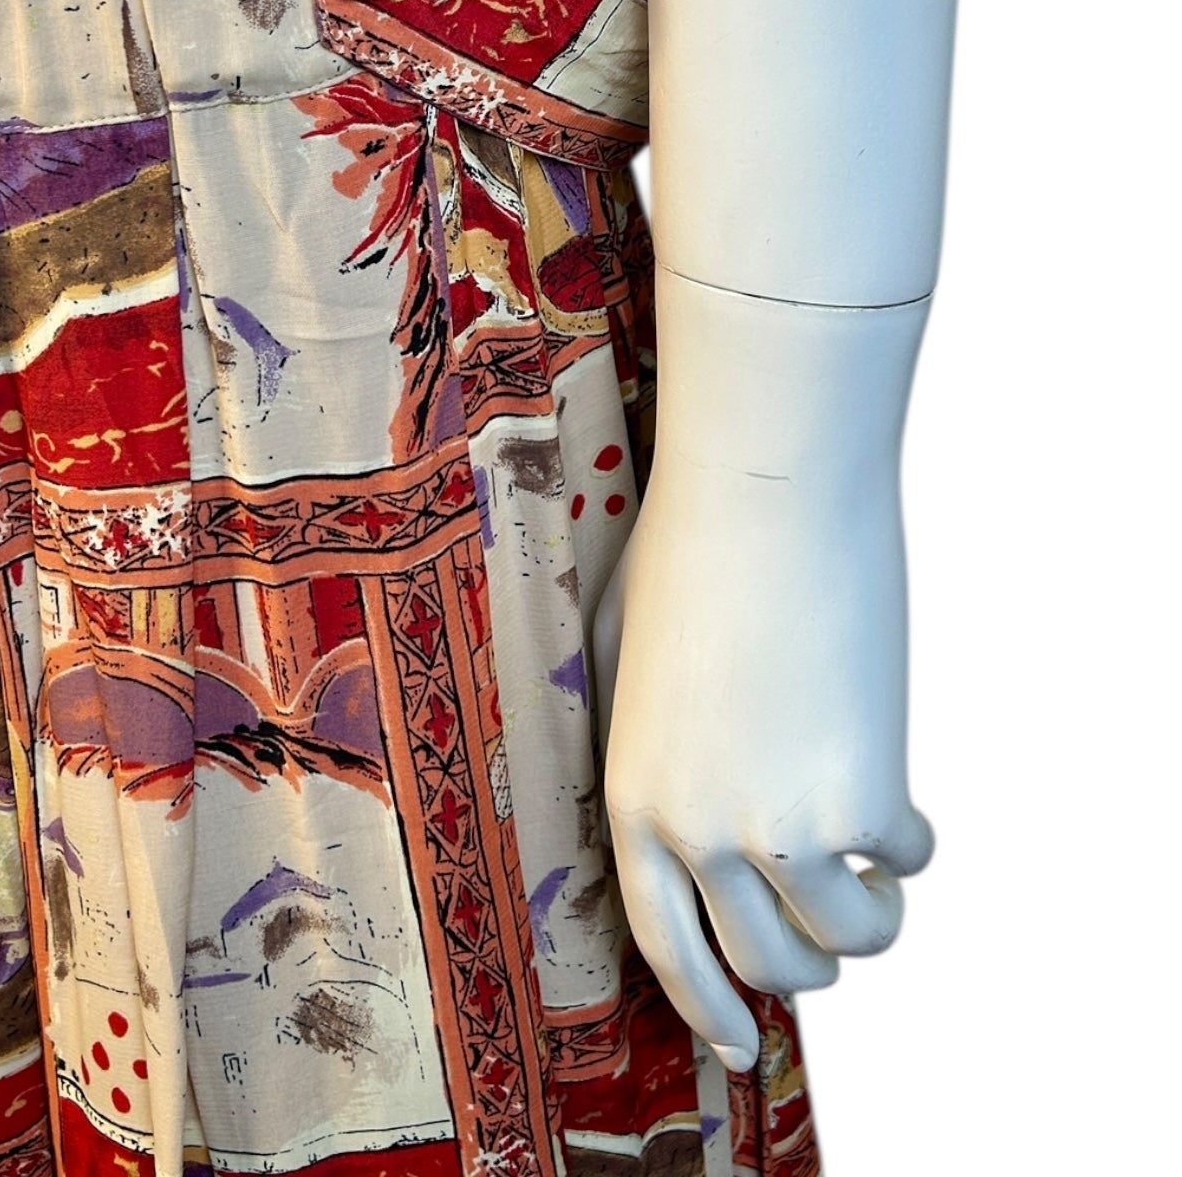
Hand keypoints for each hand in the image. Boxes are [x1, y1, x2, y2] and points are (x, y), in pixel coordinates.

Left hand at [590, 452, 934, 1073]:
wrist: (758, 494)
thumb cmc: (684, 557)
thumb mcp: (623, 663)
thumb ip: (644, 751)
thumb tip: (682, 816)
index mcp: (633, 802)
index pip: (668, 948)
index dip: (708, 1007)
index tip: (741, 1043)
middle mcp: (697, 834)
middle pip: (768, 965)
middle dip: (808, 964)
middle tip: (831, 919)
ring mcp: (779, 825)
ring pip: (849, 940)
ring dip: (874, 916)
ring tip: (874, 863)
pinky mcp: (861, 796)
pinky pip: (908, 866)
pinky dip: (913, 844)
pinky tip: (898, 792)